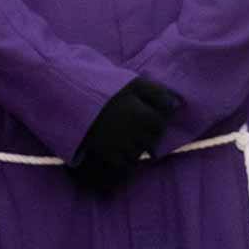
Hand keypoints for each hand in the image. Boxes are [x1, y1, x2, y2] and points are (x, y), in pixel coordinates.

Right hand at [71, 78, 177, 193]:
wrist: (74, 98)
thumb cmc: (106, 88)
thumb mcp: (133, 83)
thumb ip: (156, 92)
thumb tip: (173, 103)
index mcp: (142, 115)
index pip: (160, 125)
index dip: (157, 123)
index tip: (151, 121)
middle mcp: (134, 133)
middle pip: (150, 142)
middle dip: (148, 138)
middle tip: (142, 133)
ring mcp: (120, 145)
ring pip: (137, 155)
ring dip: (137, 150)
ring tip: (131, 143)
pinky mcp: (106, 153)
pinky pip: (123, 165)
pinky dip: (126, 163)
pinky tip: (124, 155)